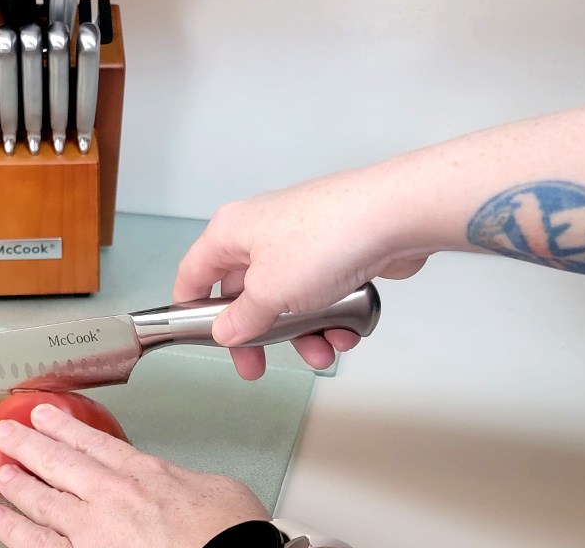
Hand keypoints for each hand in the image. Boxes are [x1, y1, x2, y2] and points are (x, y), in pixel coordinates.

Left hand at [0, 403, 270, 547]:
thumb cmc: (230, 535)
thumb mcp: (219, 488)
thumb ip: (185, 480)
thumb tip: (181, 485)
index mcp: (145, 473)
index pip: (94, 442)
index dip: (65, 426)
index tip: (46, 415)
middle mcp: (111, 496)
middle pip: (58, 461)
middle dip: (28, 443)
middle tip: (6, 432)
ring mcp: (92, 530)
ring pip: (41, 500)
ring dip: (15, 482)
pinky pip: (38, 544)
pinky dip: (13, 529)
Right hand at [174, 167, 431, 377]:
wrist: (394, 217)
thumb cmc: (325, 241)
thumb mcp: (269, 292)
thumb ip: (242, 318)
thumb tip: (224, 331)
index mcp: (231, 232)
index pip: (194, 273)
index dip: (189, 309)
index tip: (198, 340)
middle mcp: (261, 232)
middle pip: (244, 294)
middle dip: (259, 334)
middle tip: (257, 366)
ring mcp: (299, 242)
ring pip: (288, 300)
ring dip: (302, 334)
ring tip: (322, 352)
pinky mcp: (334, 251)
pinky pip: (320, 294)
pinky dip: (330, 317)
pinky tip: (347, 332)